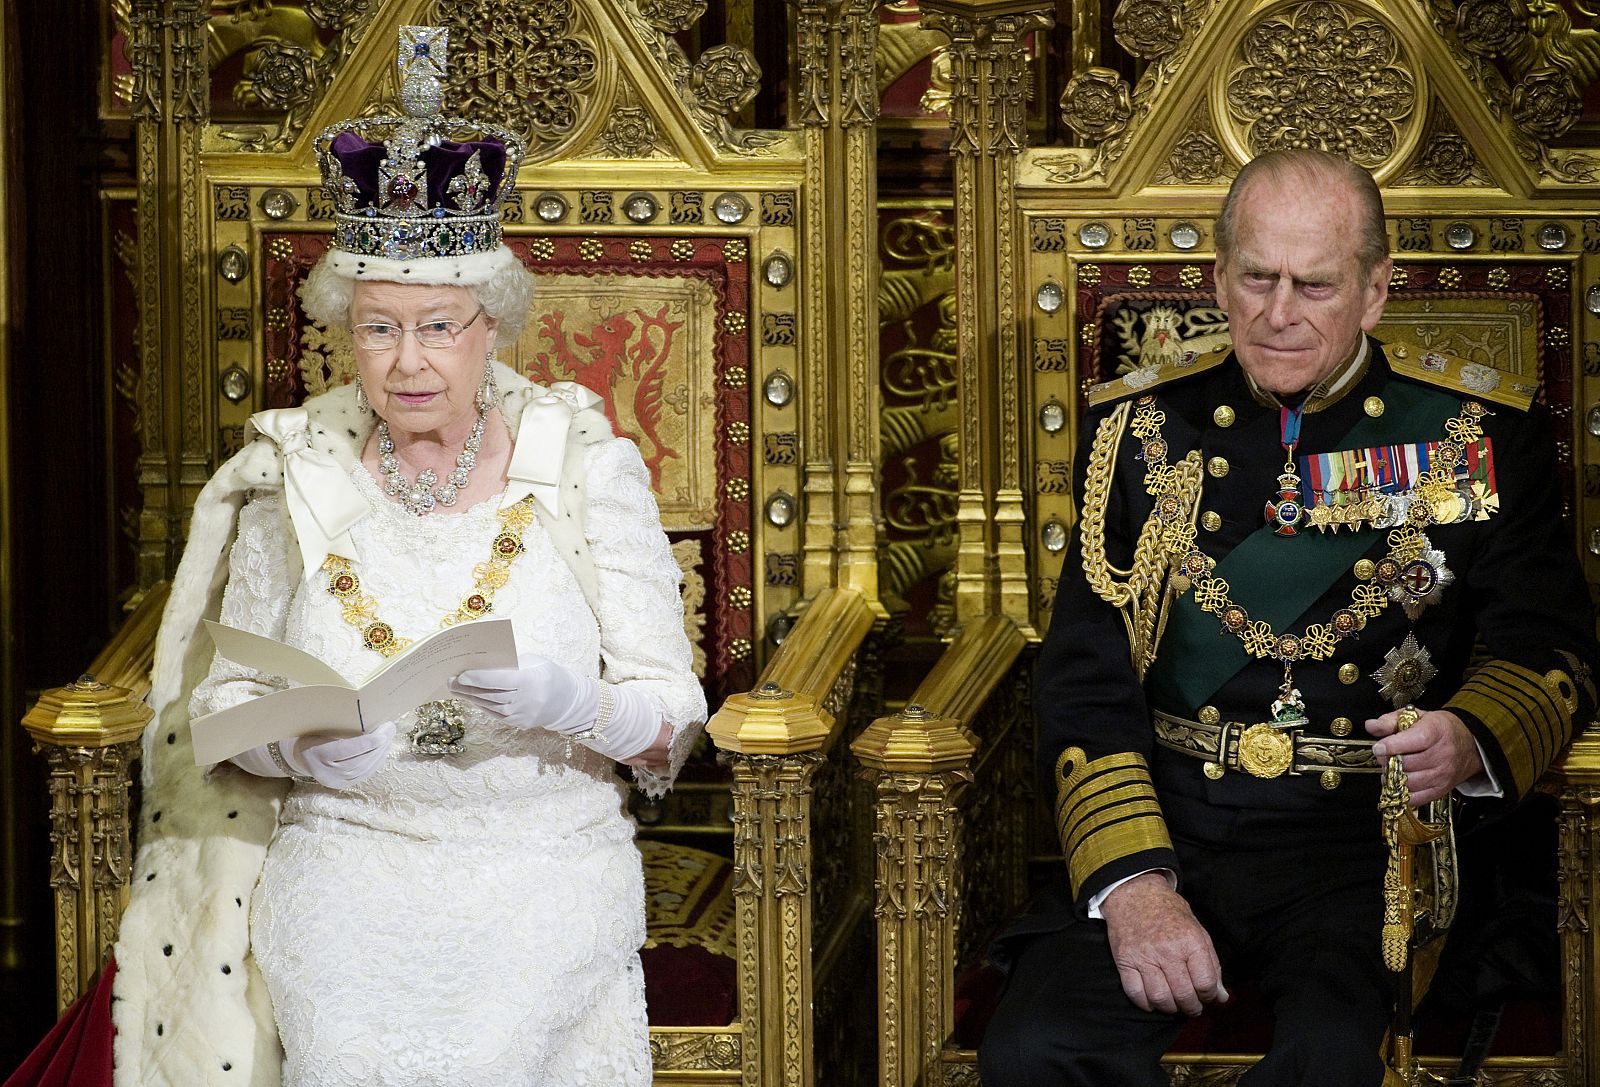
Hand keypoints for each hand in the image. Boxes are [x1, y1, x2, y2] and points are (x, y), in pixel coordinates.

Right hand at [282, 721, 394, 788]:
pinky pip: (364, 774)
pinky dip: (376, 762)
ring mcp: (334, 781)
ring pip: (363, 769)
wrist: (301, 756)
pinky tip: (383, 750)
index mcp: (316, 753)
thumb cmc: (313, 734)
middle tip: (390, 728)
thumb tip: (369, 714)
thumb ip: (340, 725)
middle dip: (378, 745)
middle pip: (357, 761)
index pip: (344, 750)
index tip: (382, 734)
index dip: (365, 744)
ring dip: (380, 753)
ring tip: (389, 737)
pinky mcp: (342, 786)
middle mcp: (325, 772)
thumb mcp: (319, 727)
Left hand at [451, 652, 667, 761]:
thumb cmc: (549, 674)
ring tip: (454, 688)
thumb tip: (482, 662)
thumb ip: (511, 664)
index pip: (497, 681)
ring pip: (488, 706)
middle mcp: (524, 701)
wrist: (568, 701)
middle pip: (488, 694)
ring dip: (469, 697)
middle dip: (466, 688)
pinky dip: (479, 705)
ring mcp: (520, 716)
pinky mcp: (517, 724)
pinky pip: (493, 714)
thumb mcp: (534, 662)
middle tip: (449, 679)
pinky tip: (469, 698)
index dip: (476, 678)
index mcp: (530, 681)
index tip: (460, 673)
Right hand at [1100, 872, 1227, 1015]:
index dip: (1210, 996)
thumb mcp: (1197, 931)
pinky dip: (1146, 1004)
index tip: (1207, 996)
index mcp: (1189, 941)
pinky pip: (1135, 993)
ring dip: (1170, 1008)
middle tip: (1193, 1007)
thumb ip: (1211, 964)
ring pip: (1160, 998)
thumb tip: (1221, 997)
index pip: (1205, 983)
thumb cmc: (1169, 912)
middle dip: (1192, 1007)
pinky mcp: (1124, 960)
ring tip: (1174, 1005)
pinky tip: (1153, 1001)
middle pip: (1184, 994)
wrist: (1134, 893)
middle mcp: (1167, 950)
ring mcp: (1144, 956)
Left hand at [1367, 708, 1480, 805]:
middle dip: (1388, 761)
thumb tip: (1371, 726)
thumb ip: (1390, 720)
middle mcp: (1443, 754)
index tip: (1378, 747)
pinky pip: (1415, 798)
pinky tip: (1397, 781)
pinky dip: (1401, 792)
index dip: (1393, 745)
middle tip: (1383, 756)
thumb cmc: (1439, 729)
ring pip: (1409, 782)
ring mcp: (1443, 775)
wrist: (1467, 745)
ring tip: (1390, 767)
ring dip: (1393, 777)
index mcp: (1437, 731)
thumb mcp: (1415, 716)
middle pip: (1408, 764)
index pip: (1416, 741)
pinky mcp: (1440, 790)